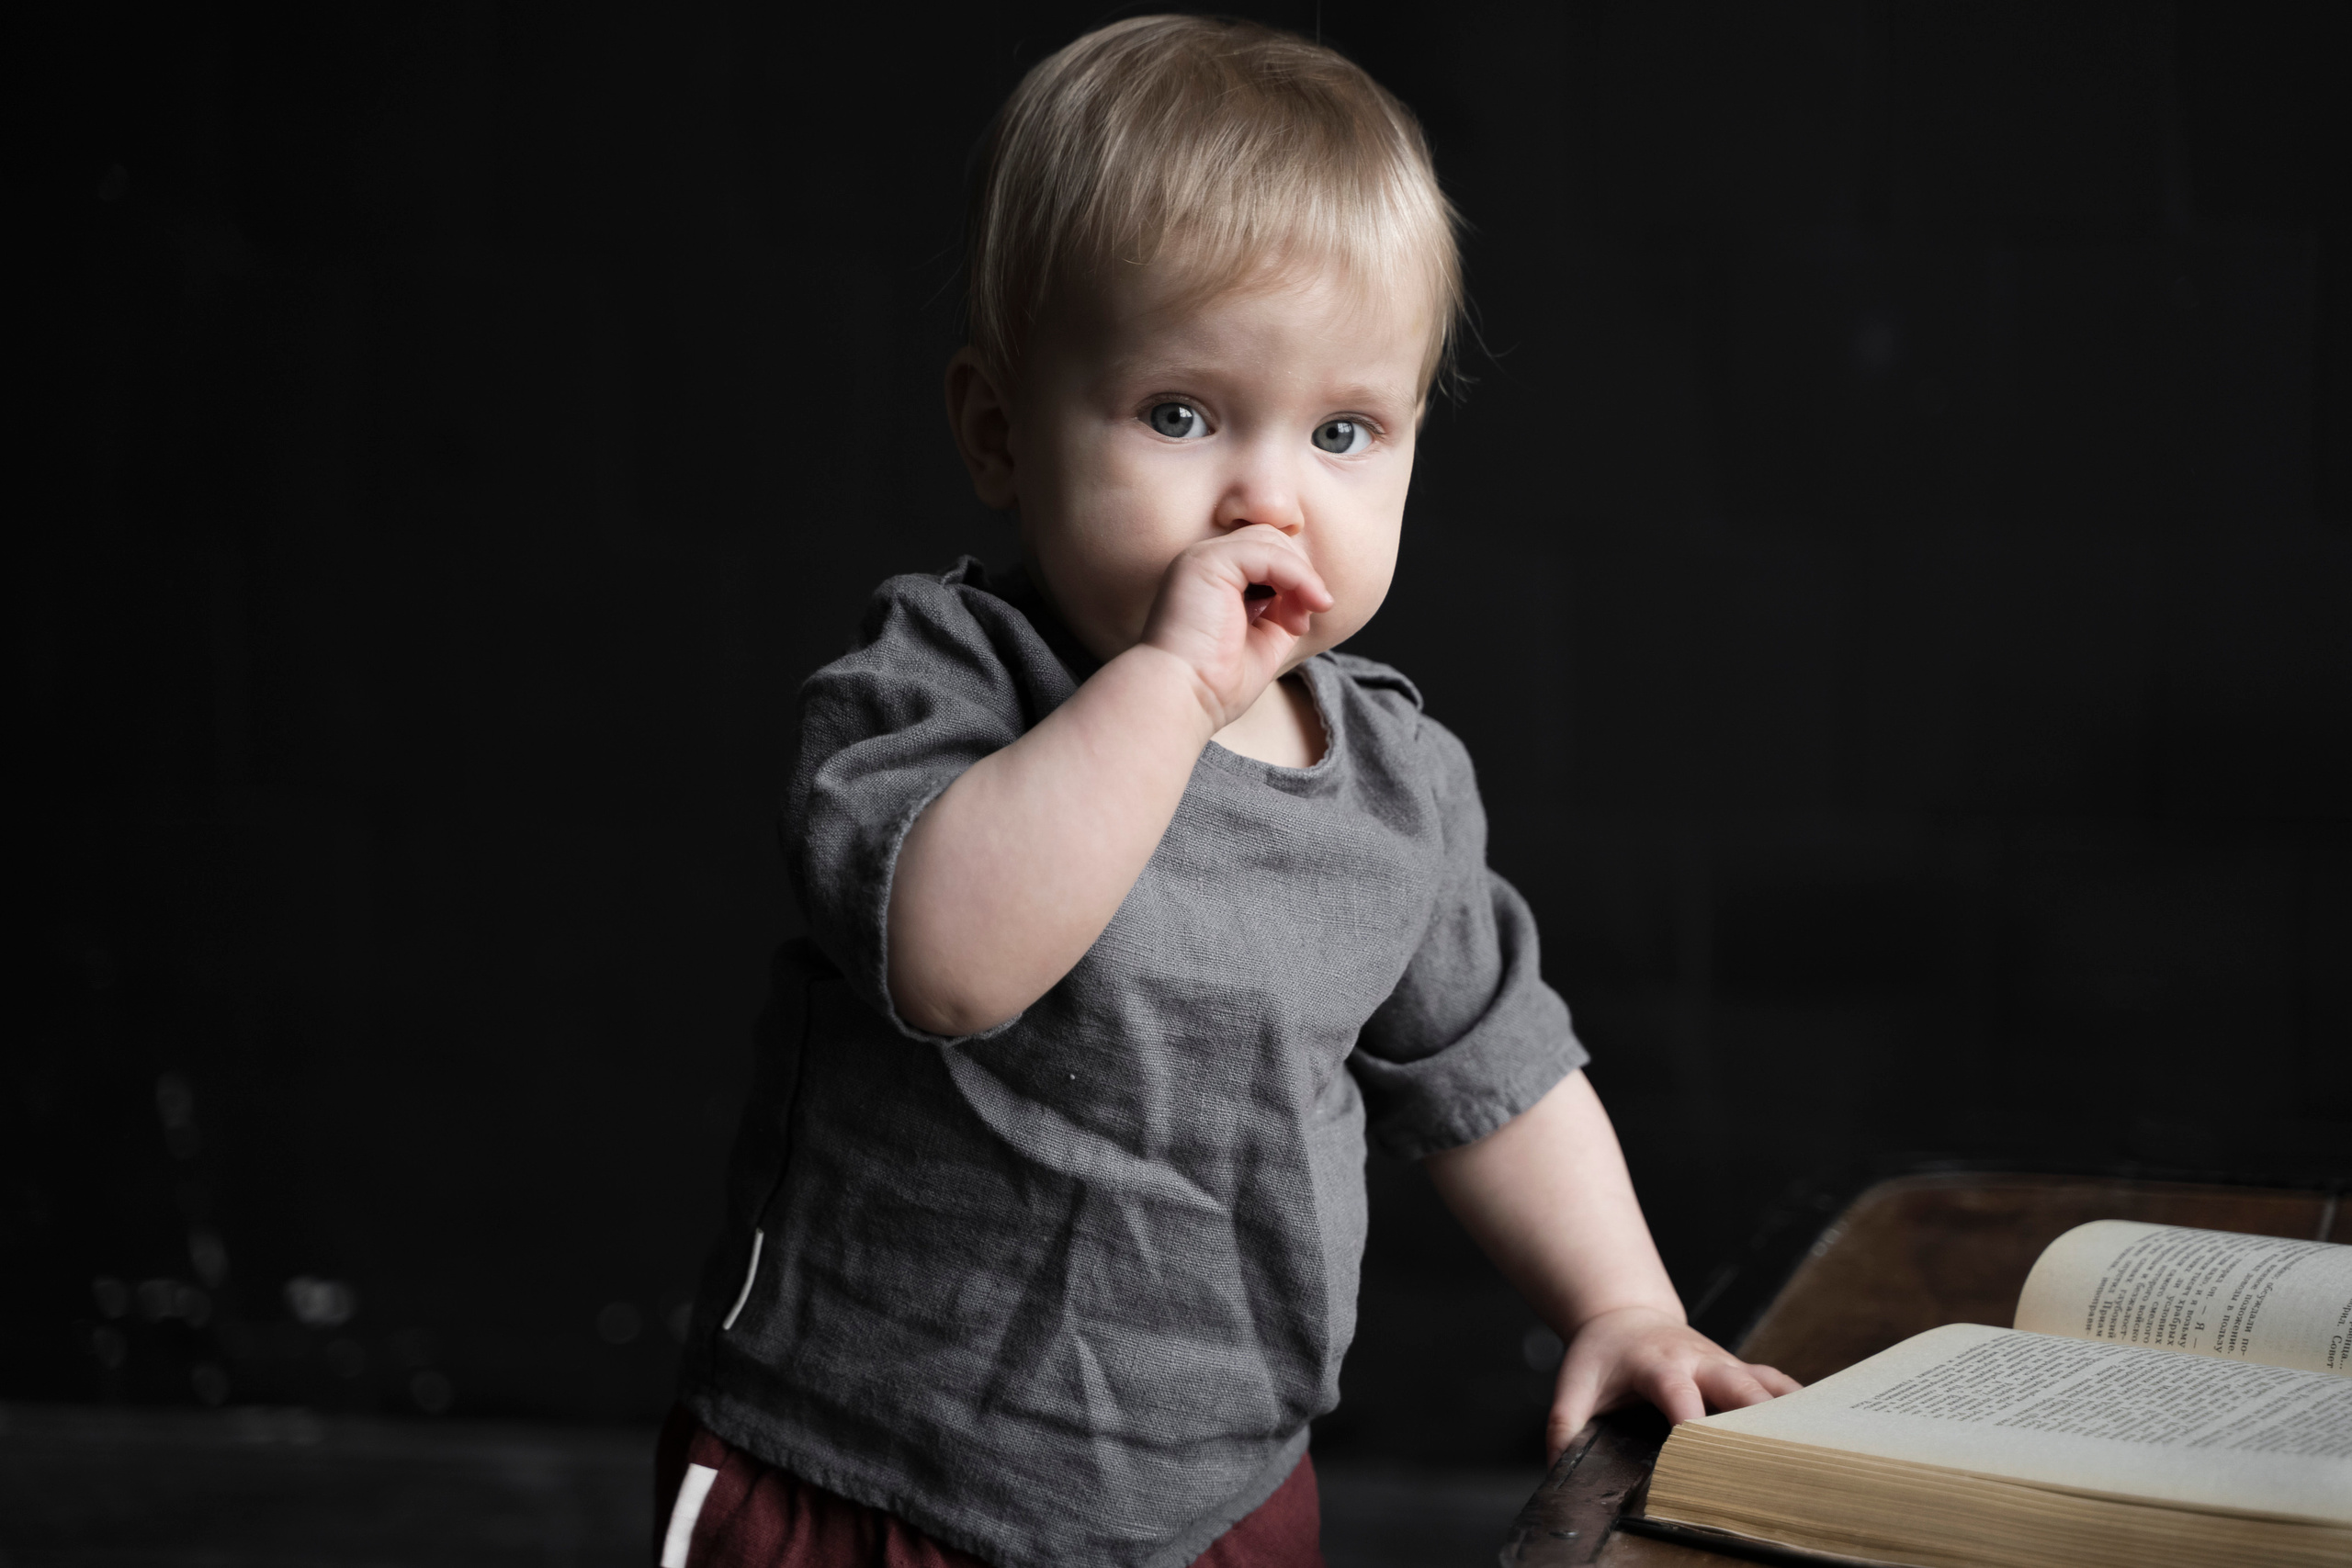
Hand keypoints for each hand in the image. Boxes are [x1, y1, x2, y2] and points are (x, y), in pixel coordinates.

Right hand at [1137, 525, 1332, 728]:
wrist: (1184, 698)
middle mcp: (1204, 561)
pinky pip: (1268, 553)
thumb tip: (1314, 593)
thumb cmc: (1215, 682)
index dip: (1292, 580)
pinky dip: (1297, 576)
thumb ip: (1284, 608)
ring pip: (1271, 540)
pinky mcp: (1209, 562)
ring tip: (1298, 621)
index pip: (1265, 554)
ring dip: (1301, 577)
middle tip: (1298, 624)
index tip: (1297, 625)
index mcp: (1212, 578)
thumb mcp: (1264, 639)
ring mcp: (1203, 557)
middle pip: (1271, 540)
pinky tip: (1305, 605)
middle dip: (1300, 576)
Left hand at [1547, 1305, 1799, 1462]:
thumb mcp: (1574, 1385)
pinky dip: (1798, 1405)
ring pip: (1768, 1385)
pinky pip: (1777, 1384)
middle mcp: (1700, 1361)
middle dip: (1757, 1422)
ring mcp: (1725, 1363)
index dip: (1694, 1426)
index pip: (1681, 1396)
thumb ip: (1565, 1425)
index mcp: (1658, 1364)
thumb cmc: (1602, 1355)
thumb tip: (1561, 1465)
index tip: (1702, 1457)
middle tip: (1775, 1462)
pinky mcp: (1741, 1369)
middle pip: (1740, 1388)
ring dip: (1787, 1415)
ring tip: (1811, 1451)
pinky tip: (1817, 1433)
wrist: (1625, 1316)